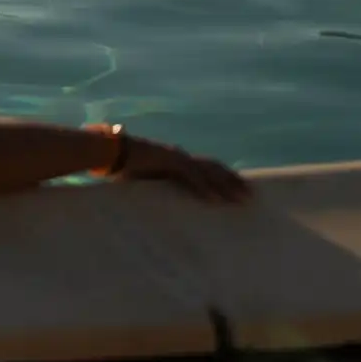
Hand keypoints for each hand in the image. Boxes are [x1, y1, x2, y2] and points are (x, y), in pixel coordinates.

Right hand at [117, 136, 250, 203]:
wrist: (108, 151)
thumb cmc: (122, 168)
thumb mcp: (144, 183)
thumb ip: (158, 191)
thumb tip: (164, 210)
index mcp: (176, 161)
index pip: (207, 169)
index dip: (225, 178)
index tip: (240, 190)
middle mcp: (180, 157)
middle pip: (215, 168)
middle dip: (234, 181)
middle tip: (252, 196)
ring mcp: (176, 157)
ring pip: (209, 171)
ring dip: (226, 185)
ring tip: (242, 199)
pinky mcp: (168, 161)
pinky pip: (192, 176)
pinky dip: (205, 188)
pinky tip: (216, 200)